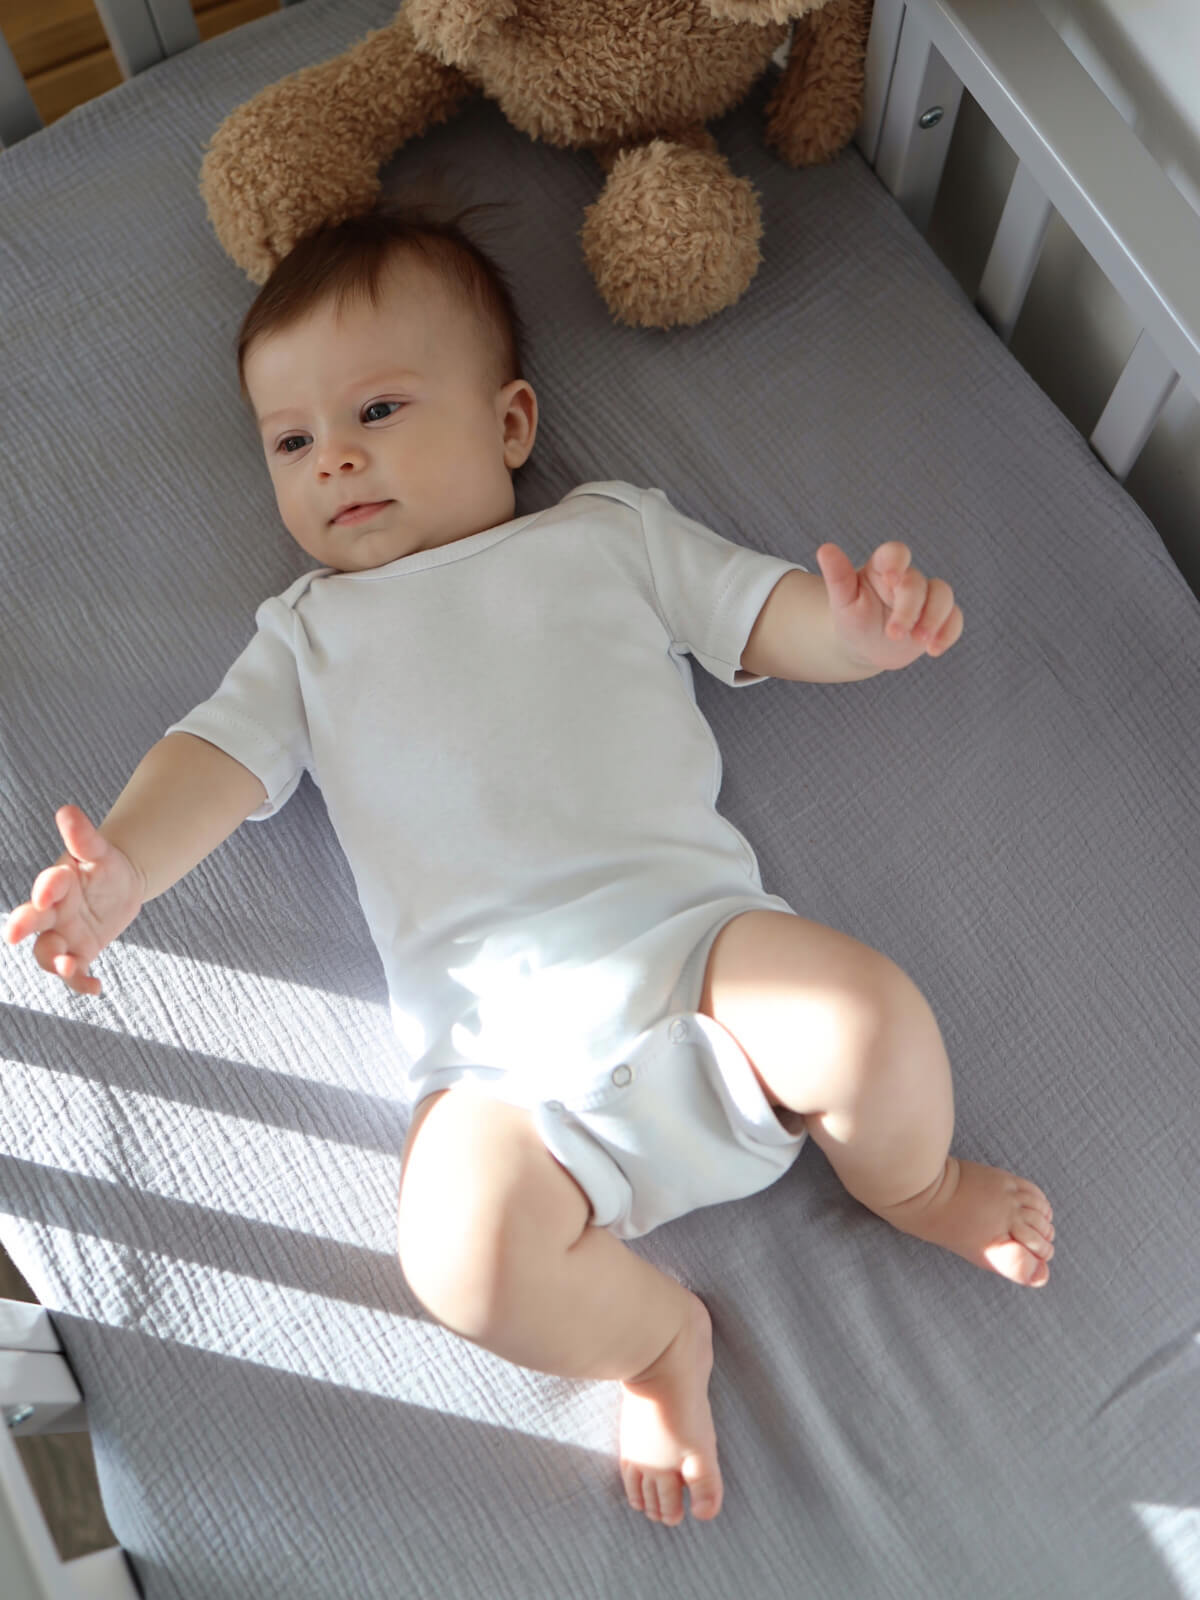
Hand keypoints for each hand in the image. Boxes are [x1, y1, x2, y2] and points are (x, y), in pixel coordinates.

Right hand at [3, 806, 145, 995]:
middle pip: (32, 921)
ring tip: (69, 963)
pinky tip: (96, 988)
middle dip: (23, 924)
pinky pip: (75, 973)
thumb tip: (66, 810)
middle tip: (14, 932)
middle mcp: (53, 913)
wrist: (120, 885)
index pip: (49, 886)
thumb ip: (83, 836)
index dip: (48, 887)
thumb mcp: (98, 851)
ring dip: (54, 960)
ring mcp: (64, 936)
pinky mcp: (80, 954)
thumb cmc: (102, 865)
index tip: (50, 888)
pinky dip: (81, 983)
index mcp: (56, 885)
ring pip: (48, 953)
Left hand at [815, 541, 962, 671]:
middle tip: (894, 634)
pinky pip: (954, 619)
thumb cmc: (851, 619)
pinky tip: (934, 650)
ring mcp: (927, 599)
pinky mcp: (939, 619)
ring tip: (920, 642)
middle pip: (919, 583)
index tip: (891, 579)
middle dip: (909, 609)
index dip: (898, 562)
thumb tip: (825, 549)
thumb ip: (837, 576)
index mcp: (883, 568)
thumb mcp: (842, 601)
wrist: (864, 646)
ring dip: (934, 619)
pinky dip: (948, 632)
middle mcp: (908, 579)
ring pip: (943, 596)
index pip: (896, 553)